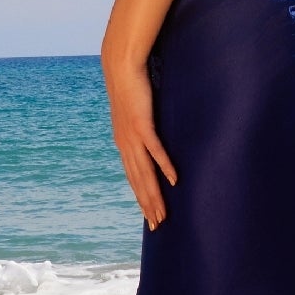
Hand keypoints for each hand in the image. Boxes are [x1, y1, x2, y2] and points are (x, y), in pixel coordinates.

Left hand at [103, 58, 176, 229]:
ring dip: (154, 195)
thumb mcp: (134, 114)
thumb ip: (141, 128)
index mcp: (124, 145)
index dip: (141, 198)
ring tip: (163, 213)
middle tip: (157, 225)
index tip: (150, 216)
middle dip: (148, 205)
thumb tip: (149, 135)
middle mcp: (126, 145)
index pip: (134, 178)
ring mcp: (133, 137)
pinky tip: (173, 181)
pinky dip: (164, 166)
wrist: (121, 68)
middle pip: (139, 182)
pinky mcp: (143, 125)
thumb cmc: (130, 89)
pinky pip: (156, 151)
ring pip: (146, 173)